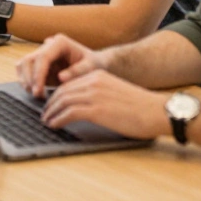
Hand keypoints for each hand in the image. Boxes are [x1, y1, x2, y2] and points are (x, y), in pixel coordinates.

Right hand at [16, 33, 107, 97]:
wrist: (96, 65)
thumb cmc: (95, 64)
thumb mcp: (91, 67)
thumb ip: (77, 71)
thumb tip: (61, 77)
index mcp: (60, 42)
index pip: (42, 57)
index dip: (38, 74)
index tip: (38, 90)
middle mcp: (48, 45)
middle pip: (29, 60)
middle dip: (30, 78)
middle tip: (37, 95)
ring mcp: (42, 54)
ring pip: (23, 64)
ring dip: (25, 80)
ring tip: (36, 94)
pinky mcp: (39, 64)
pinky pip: (25, 70)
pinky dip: (26, 81)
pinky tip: (36, 92)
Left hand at [41, 70, 169, 139]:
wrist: (157, 111)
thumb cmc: (141, 107)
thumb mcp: (116, 92)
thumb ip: (99, 94)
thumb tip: (84, 106)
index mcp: (98, 75)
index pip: (70, 83)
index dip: (57, 94)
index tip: (51, 104)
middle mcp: (93, 81)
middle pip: (62, 91)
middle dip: (50, 103)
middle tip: (44, 113)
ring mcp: (94, 94)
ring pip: (63, 101)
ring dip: (51, 112)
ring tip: (46, 121)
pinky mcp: (96, 109)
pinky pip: (69, 113)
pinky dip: (58, 119)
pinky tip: (54, 125)